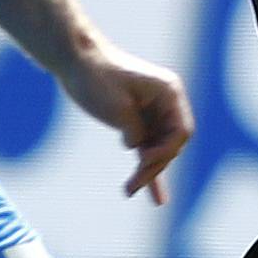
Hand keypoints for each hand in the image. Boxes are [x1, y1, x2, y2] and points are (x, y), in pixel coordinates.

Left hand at [61, 48, 193, 202]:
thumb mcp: (117, 109)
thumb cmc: (96, 79)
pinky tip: (154, 196)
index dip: (166, 151)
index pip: (181, 132)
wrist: (76, 60)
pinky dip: (148, 168)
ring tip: (129, 190)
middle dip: (153, 165)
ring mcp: (153, 112)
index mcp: (169, 93)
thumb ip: (135, 132)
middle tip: (131, 185)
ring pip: (158, 149)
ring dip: (146, 170)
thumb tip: (139, 148)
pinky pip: (148, 148)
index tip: (142, 160)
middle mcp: (166, 103)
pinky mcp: (138, 120)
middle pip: (171, 143)